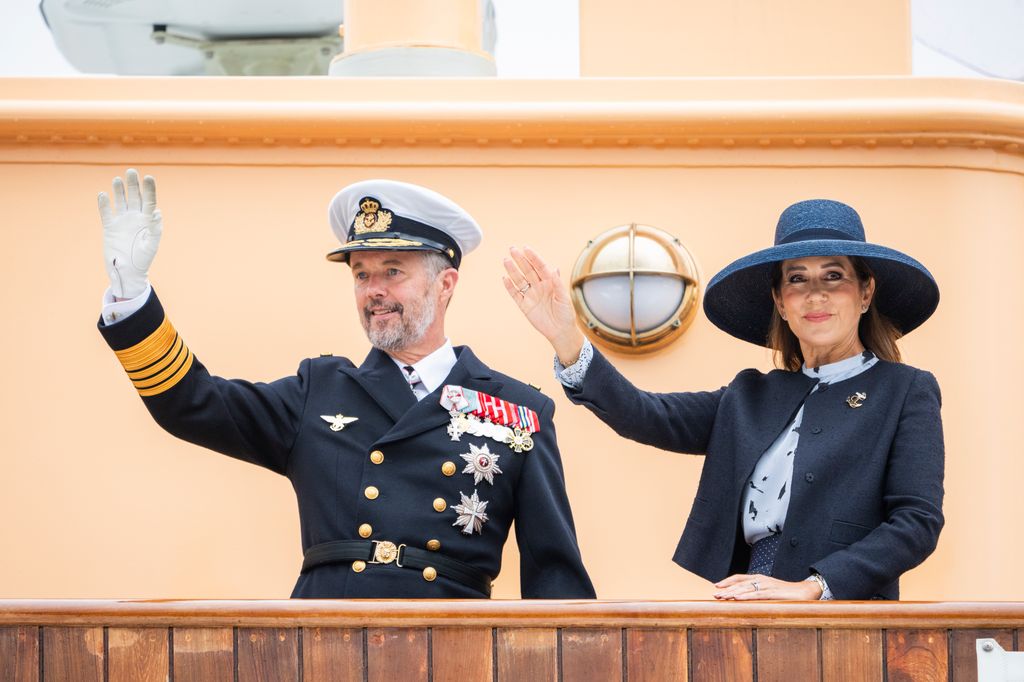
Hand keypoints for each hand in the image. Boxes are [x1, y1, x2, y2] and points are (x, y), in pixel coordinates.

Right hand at [99, 169, 162, 298]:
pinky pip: (106, 213)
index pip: (149, 201)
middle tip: (131, 172)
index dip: (149, 189)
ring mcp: (122, 221)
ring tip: (118, 179)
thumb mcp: (151, 245)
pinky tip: (103, 194)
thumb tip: (157, 213)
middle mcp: (135, 218)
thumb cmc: (143, 259)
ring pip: (120, 201)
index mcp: (148, 221)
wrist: (128, 272)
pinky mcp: (109, 227)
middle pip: (134, 197)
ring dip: (119, 191)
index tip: (149, 177)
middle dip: (133, 185)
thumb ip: (155, 229)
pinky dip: (104, 204)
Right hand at [502, 246, 583, 364]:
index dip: (533, 257)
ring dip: (512, 270)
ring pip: (520, 280)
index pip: (540, 266)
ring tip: (506, 260)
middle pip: (528, 270)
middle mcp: (539, 286)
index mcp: (550, 282)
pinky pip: (515, 294)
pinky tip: (505, 278)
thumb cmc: (566, 314)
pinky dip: (510, 287)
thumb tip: (554, 269)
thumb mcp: (564, 297)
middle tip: (512, 249)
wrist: (561, 331)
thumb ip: (557, 284)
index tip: (526, 248)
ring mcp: (531, 295)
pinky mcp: (524, 305)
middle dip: (520, 260)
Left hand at [713, 573, 822, 600]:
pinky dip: (745, 596)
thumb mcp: (770, 592)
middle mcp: (761, 580)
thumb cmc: (787, 593)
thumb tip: (746, 599)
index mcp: (759, 579)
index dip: (727, 581)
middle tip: (714, 595)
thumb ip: (759, 593)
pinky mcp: (773, 593)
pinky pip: (756, 594)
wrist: (806, 591)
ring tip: (721, 597)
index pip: (739, 578)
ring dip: (732, 593)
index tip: (716, 586)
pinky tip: (736, 598)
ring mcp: (767, 585)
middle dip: (726, 589)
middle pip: (739, 583)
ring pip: (745, 588)